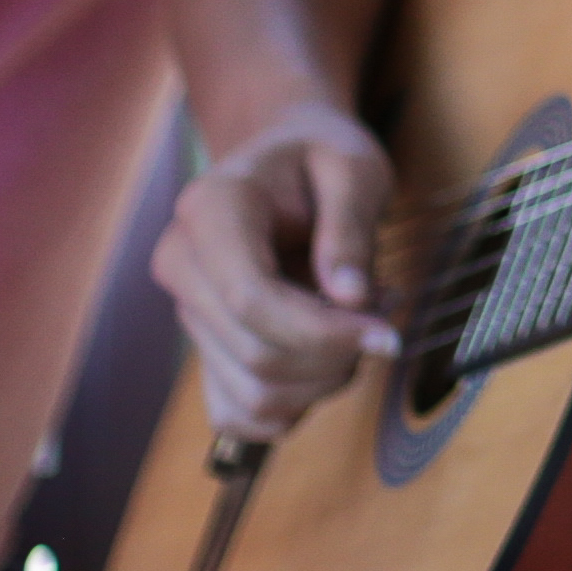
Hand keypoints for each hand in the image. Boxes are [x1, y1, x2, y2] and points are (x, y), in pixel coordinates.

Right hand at [157, 103, 402, 442]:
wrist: (284, 159)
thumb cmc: (322, 157)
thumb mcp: (355, 168)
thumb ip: (351, 229)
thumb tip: (350, 298)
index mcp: (211, 210)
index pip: (252, 300)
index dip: (325, 332)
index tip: (388, 335)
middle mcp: (183, 264)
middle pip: (258, 354)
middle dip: (336, 355)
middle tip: (384, 316)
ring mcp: (188, 311)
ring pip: (254, 394)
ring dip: (324, 381)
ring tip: (358, 327)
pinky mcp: (204, 346)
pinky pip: (238, 413)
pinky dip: (295, 405)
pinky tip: (327, 361)